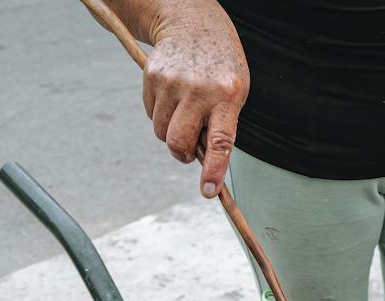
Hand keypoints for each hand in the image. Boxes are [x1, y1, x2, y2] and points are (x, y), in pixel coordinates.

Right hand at [142, 9, 248, 198]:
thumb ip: (221, 125)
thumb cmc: (219, 68)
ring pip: (161, 132)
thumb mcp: (233, 92)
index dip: (213, 170)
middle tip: (188, 151)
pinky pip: (151, 114)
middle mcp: (199, 89)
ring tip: (184, 111)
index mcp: (227, 96)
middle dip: (180, 154)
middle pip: (178, 143)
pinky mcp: (152, 77)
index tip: (208, 192)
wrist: (193, 24)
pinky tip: (172, 95)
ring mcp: (172, 82)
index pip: (220, 141)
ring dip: (170, 132)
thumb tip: (202, 163)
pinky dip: (160, 113)